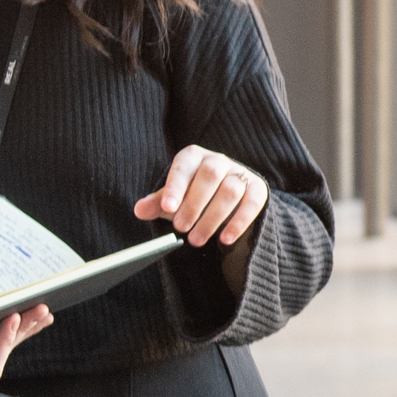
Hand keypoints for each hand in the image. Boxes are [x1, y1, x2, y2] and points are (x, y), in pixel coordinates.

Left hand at [134, 144, 268, 247]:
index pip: (184, 166)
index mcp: (194, 157)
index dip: (176, 186)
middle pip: (210, 176)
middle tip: (180, 228)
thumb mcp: (173, 199)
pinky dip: (239, 222)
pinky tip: (224, 239)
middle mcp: (218, 160)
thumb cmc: (192, 196)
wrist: (226, 200)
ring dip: (212, 218)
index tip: (166, 208)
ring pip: (230, 191)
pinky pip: (252, 203)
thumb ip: (157, 204)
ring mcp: (240, 173)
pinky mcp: (257, 189)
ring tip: (196, 240)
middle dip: (194, 204)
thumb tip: (139, 209)